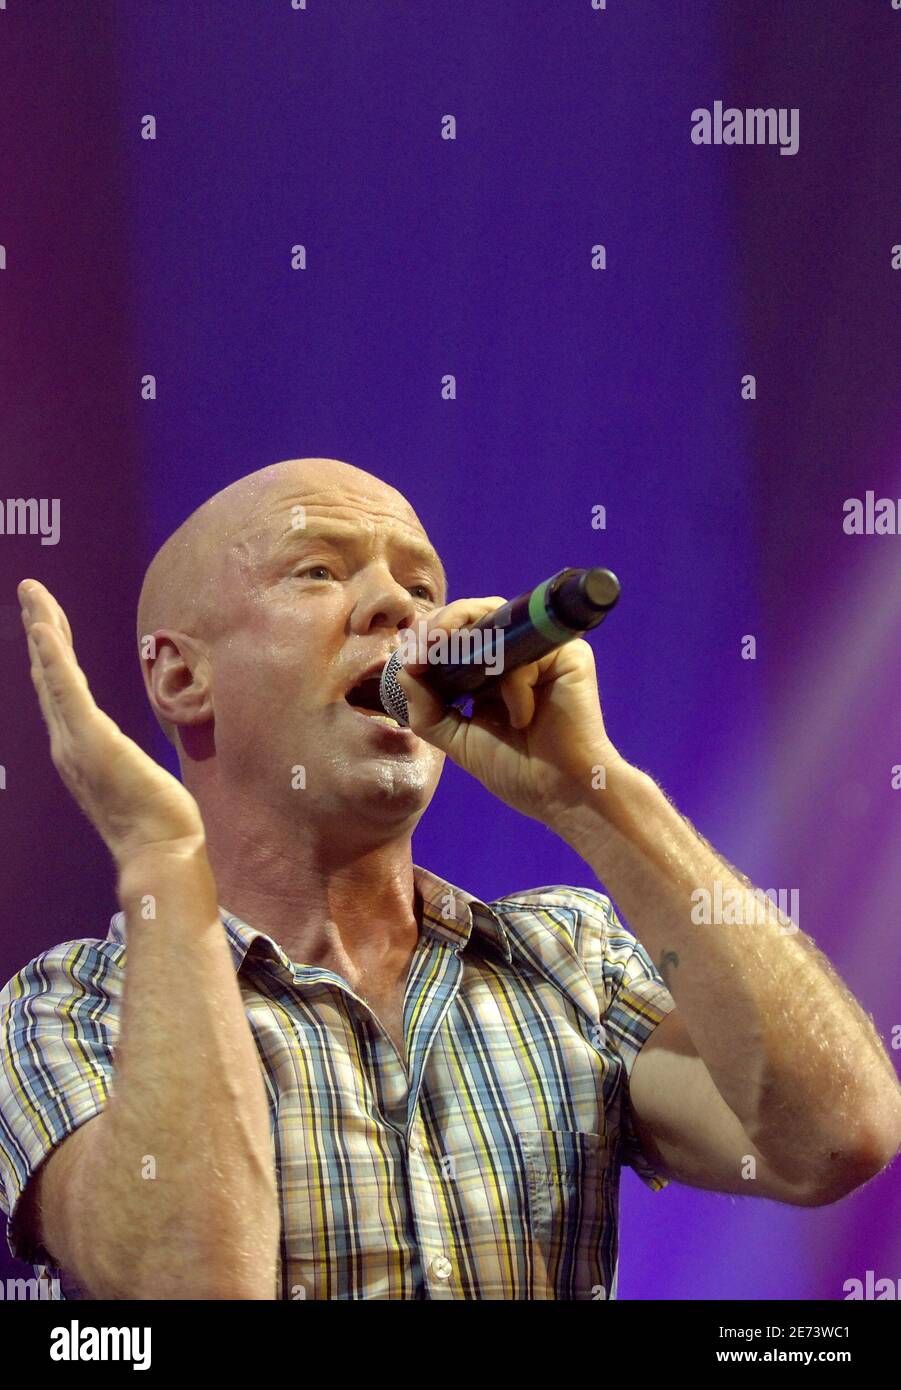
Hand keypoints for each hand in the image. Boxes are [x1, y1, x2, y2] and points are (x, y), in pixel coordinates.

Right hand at [18, 579, 207, 868]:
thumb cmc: (158, 826)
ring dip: (43, 628)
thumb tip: (134, 760)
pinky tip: (42, 628)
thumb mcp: (140, 782)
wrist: (160, 853)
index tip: (45, 624)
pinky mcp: (90, 738)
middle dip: (42, 629)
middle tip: (31, 592)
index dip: (51, 655)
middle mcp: (67, 743)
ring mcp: (75, 740)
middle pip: (48, 674)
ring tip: (32, 593)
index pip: (62, 691)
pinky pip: (66, 687)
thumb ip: (128, 765)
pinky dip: (52, 656)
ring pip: (52, 672)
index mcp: (79, 751)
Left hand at [394, 595, 628, 828]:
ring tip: (449, 665)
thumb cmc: (514, 769)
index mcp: (492, 670)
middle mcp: (518, 653)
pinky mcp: (570, 656)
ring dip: (465, 640)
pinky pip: (527, 656)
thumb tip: (402, 671)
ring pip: (499, 621)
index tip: (410, 661)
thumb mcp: (457, 738)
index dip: (431, 638)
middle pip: (476, 616)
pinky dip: (514, 686)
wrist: (558, 793)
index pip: (459, 634)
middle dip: (442, 626)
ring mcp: (543, 652)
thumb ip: (427, 708)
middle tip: (422, 649)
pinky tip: (520, 719)